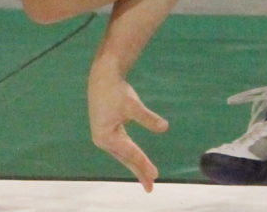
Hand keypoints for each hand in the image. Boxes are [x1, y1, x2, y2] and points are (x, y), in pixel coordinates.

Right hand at [87, 72, 169, 190]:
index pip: (130, 153)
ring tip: (148, 178)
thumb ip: (147, 117)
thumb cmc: (117, 91)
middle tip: (151, 187)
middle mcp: (103, 140)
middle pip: (125, 159)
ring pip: (124, 156)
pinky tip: (139, 163)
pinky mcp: (108, 133)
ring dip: (136, 166)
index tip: (155, 175)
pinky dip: (132, 157)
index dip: (143, 164)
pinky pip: (123, 149)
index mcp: (106, 136)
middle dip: (138, 172)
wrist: (103, 78)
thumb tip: (164, 127)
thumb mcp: (132, 105)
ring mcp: (104, 138)